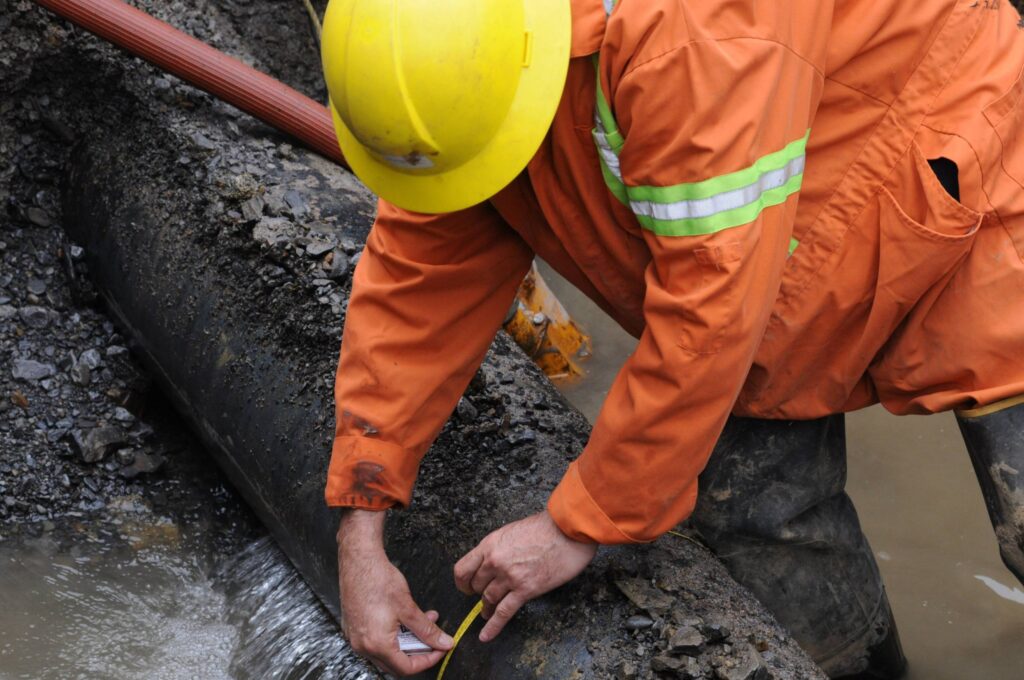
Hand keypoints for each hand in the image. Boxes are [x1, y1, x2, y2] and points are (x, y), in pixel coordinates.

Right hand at [337, 510, 453, 675]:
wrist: (358, 560)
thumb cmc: (378, 579)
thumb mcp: (408, 607)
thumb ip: (427, 630)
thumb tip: (443, 643)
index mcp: (377, 644)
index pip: (407, 668)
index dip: (428, 660)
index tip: (441, 650)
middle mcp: (363, 646)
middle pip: (396, 663)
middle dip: (418, 651)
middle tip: (434, 639)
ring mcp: (355, 638)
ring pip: (387, 652)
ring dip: (408, 641)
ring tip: (423, 621)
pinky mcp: (353, 628)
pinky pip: (376, 641)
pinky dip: (393, 635)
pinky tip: (405, 619)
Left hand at [453, 510, 596, 641]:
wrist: (567, 530)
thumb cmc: (545, 527)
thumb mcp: (512, 531)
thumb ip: (499, 548)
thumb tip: (494, 560)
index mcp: (490, 545)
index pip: (462, 569)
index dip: (463, 582)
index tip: (467, 587)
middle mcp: (495, 562)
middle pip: (477, 586)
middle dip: (479, 594)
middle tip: (483, 597)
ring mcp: (509, 577)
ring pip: (488, 599)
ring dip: (486, 608)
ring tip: (486, 613)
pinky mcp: (525, 590)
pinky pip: (503, 612)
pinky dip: (493, 627)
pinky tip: (486, 636)